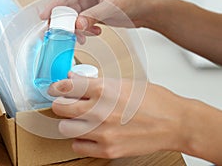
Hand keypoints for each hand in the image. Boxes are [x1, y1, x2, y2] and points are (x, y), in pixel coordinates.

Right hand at [41, 0, 154, 43]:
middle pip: (67, 5)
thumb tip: (77, 24)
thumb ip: (93, 16)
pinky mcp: (92, 13)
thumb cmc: (134, 1)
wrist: (146, 12)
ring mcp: (89, 2)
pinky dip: (84, 30)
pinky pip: (81, 22)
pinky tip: (94, 32)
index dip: (54, 3)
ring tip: (82, 36)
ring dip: (76, 28)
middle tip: (61, 32)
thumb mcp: (112, 8)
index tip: (46, 15)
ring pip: (73, 16)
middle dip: (65, 20)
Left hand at [48, 73, 185, 158]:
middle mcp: (100, 111)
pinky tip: (90, 133)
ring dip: (69, 123)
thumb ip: (95, 82)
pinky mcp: (108, 150)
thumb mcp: (124, 83)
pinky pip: (78, 146)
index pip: (66, 87)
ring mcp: (103, 132)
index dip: (56, 87)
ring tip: (80, 119)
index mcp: (104, 89)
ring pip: (65, 128)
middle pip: (60, 108)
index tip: (54, 89)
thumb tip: (73, 79)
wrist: (175, 123)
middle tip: (66, 103)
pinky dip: (80, 139)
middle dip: (61, 104)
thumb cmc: (154, 101)